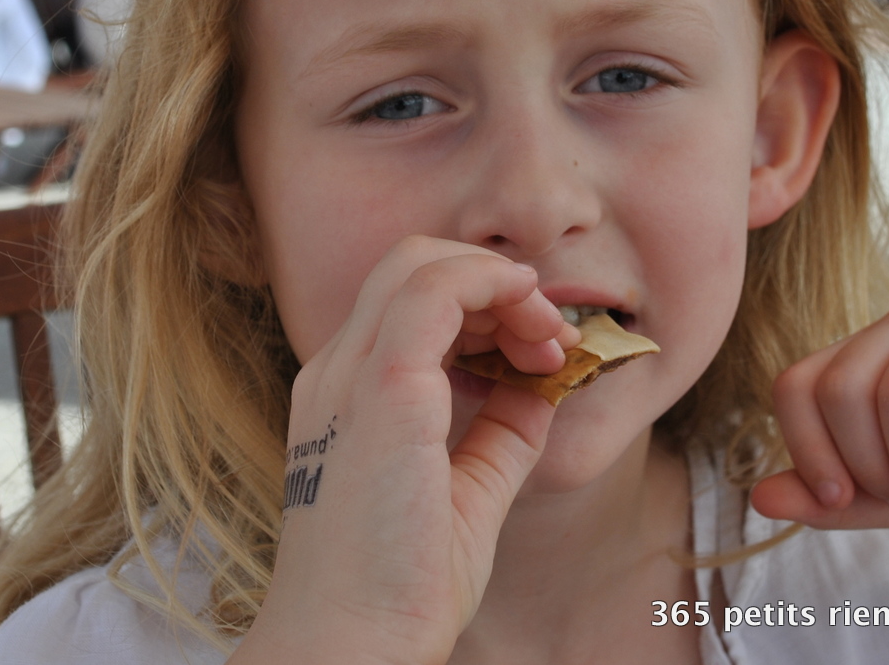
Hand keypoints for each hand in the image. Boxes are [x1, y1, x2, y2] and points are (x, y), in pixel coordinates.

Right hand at [237, 236, 576, 664]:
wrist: (351, 644)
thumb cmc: (397, 588)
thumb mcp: (466, 496)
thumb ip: (499, 437)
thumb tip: (542, 393)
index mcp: (344, 394)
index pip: (407, 301)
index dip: (482, 305)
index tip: (539, 353)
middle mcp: (336, 372)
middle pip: (412, 264)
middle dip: (494, 281)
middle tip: (552, 337)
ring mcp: (350, 374)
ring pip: (420, 261)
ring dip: (500, 282)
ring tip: (550, 337)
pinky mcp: (383, 386)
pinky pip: (436, 290)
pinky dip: (492, 285)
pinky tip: (535, 321)